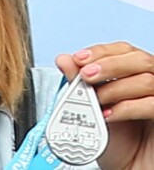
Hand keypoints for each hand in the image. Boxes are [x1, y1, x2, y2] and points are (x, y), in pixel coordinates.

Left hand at [56, 42, 153, 169]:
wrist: (127, 169)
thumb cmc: (116, 139)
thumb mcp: (91, 106)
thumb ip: (78, 81)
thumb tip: (63, 59)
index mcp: (133, 73)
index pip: (123, 50)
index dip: (101, 51)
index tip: (79, 58)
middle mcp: (150, 82)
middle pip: (139, 59)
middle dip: (109, 64)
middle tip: (86, 75)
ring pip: (146, 79)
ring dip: (115, 88)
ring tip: (96, 100)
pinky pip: (153, 104)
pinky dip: (127, 108)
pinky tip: (108, 115)